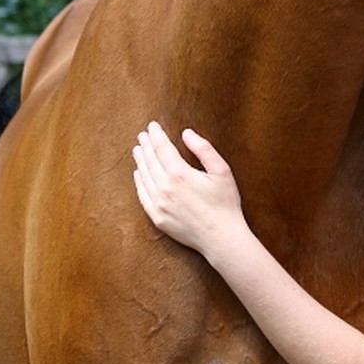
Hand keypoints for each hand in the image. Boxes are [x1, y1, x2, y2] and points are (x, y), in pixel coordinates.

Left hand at [132, 120, 243, 254]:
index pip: (162, 149)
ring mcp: (159, 205)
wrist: (221, 237)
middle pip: (150, 161)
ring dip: (140, 161)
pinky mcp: (158, 218)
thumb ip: (203, 149)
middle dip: (146, 146)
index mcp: (180, 174)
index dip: (156, 136)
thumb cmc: (225, 203)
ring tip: (137, 150)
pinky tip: (138, 175)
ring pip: (144, 177)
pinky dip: (139, 182)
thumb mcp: (221, 170)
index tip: (152, 126)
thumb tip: (186, 133)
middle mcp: (165, 188)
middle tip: (142, 135)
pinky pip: (143, 196)